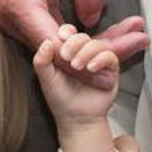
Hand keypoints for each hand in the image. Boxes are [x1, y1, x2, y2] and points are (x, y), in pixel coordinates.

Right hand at [0, 0, 149, 85]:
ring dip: (91, 47)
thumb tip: (94, 21)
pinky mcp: (27, 16)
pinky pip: (55, 34)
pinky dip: (80, 37)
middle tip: (134, 50)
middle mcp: (12, 19)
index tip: (112, 72)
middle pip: (58, 53)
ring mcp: (17, 19)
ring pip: (59, 46)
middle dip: (95, 56)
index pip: (56, 49)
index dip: (85, 63)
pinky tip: (110, 37)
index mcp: (20, 5)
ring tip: (131, 43)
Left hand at [33, 27, 119, 151]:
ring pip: (97, 45)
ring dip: (86, 52)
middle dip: (74, 43)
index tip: (61, 36)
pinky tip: (92, 67)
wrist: (76, 119)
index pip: (69, 33)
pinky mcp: (110, 71)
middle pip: (83, 37)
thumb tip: (46, 41)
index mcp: (68, 53)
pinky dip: (100, 59)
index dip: (67, 31)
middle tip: (66, 57)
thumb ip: (41, 61)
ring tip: (78, 67)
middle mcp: (83, 55)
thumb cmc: (61, 100)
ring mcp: (97, 62)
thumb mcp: (46, 79)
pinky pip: (110, 57)